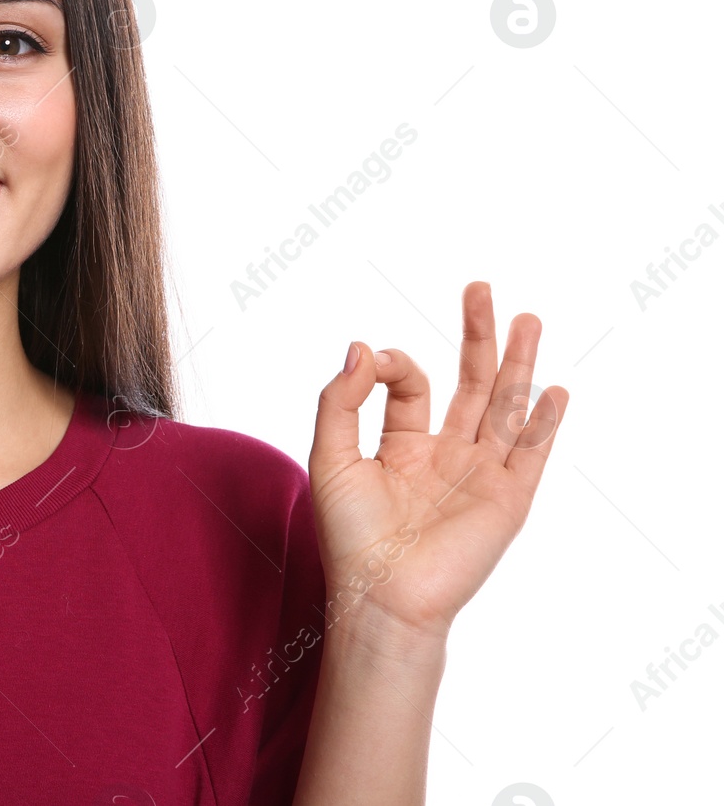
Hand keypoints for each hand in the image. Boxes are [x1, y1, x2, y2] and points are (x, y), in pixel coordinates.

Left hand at [307, 282, 567, 649]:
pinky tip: (555, 390)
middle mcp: (446, 456)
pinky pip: (531, 453)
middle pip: (469, 383)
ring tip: (528, 319)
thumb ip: (341, 399)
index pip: (411, 385)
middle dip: (476, 337)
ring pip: (505, 407)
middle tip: (480, 288)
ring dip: (517, 364)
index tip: (377, 361)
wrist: (380, 596)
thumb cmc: (349, 536)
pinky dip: (544, 421)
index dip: (393, 363)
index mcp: (402, 446)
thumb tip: (363, 345)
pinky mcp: (506, 500)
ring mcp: (480, 476)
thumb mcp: (329, 455)